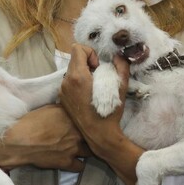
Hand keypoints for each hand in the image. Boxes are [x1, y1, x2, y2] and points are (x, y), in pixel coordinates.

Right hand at [0, 104, 90, 171]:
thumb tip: (71, 108)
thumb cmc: (31, 122)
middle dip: (91, 136)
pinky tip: (74, 161)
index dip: (90, 121)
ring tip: (81, 148)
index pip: (91, 119)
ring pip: (90, 151)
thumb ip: (64, 109)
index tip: (90, 122)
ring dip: (86, 150)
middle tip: (88, 136)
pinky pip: (80, 166)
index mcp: (73, 117)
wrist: (20, 140)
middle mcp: (77, 132)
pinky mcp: (66, 163)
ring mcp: (74, 148)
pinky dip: (78, 164)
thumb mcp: (49, 108)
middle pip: (93, 135)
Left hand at [59, 44, 143, 184]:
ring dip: (82, 74)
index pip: (78, 49)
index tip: (98, 67)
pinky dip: (77, 84)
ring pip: (71, 71)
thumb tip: (118, 56)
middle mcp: (66, 82)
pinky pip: (68, 83)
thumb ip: (121, 67)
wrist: (99, 135)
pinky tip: (87, 96)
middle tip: (97, 77)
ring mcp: (62, 91)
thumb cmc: (110, 112)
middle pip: (74, 59)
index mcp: (78, 76)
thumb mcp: (121, 87)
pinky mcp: (61, 99)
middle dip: (87, 63)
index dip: (90, 53)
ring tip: (93, 87)